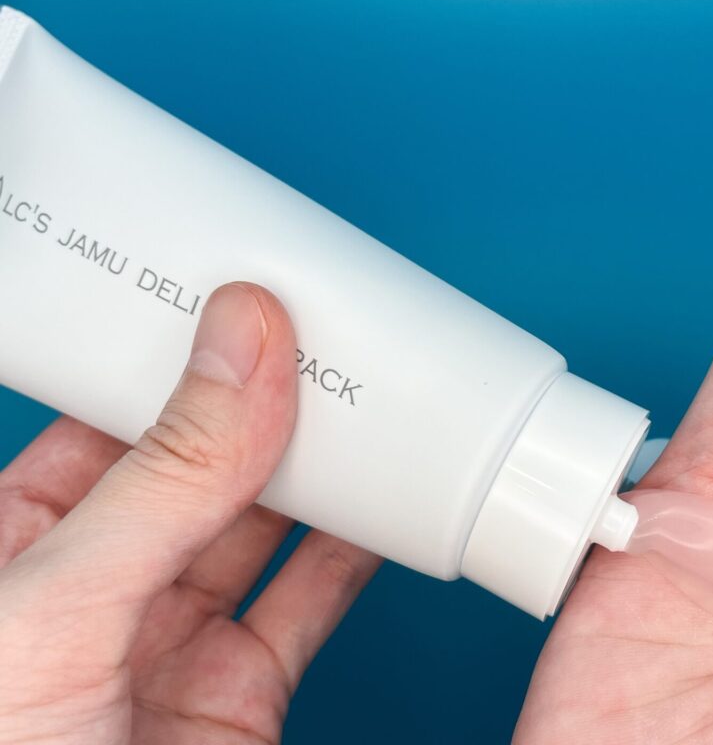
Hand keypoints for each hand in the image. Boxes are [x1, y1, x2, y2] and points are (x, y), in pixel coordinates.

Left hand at [0, 283, 378, 743]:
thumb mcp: (52, 612)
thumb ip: (160, 480)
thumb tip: (239, 347)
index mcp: (9, 555)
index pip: (102, 424)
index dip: (172, 361)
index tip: (238, 304)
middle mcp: (92, 594)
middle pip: (196, 470)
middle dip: (261, 409)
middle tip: (323, 342)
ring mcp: (170, 646)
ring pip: (262, 531)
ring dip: (318, 472)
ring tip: (366, 407)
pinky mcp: (240, 697)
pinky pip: (309, 605)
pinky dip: (355, 554)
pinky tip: (385, 505)